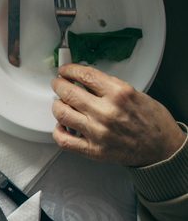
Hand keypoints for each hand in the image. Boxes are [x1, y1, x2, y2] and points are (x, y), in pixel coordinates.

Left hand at [51, 65, 184, 166]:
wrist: (162, 148)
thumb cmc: (152, 121)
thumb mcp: (135, 93)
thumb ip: (109, 86)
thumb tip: (84, 80)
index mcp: (119, 94)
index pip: (84, 75)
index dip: (70, 70)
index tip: (65, 71)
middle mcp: (106, 112)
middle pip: (68, 92)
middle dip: (58, 85)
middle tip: (58, 84)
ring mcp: (98, 132)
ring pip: (61, 113)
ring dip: (57, 105)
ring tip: (61, 103)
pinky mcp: (94, 150)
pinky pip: (64, 140)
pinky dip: (58, 131)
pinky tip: (63, 125)